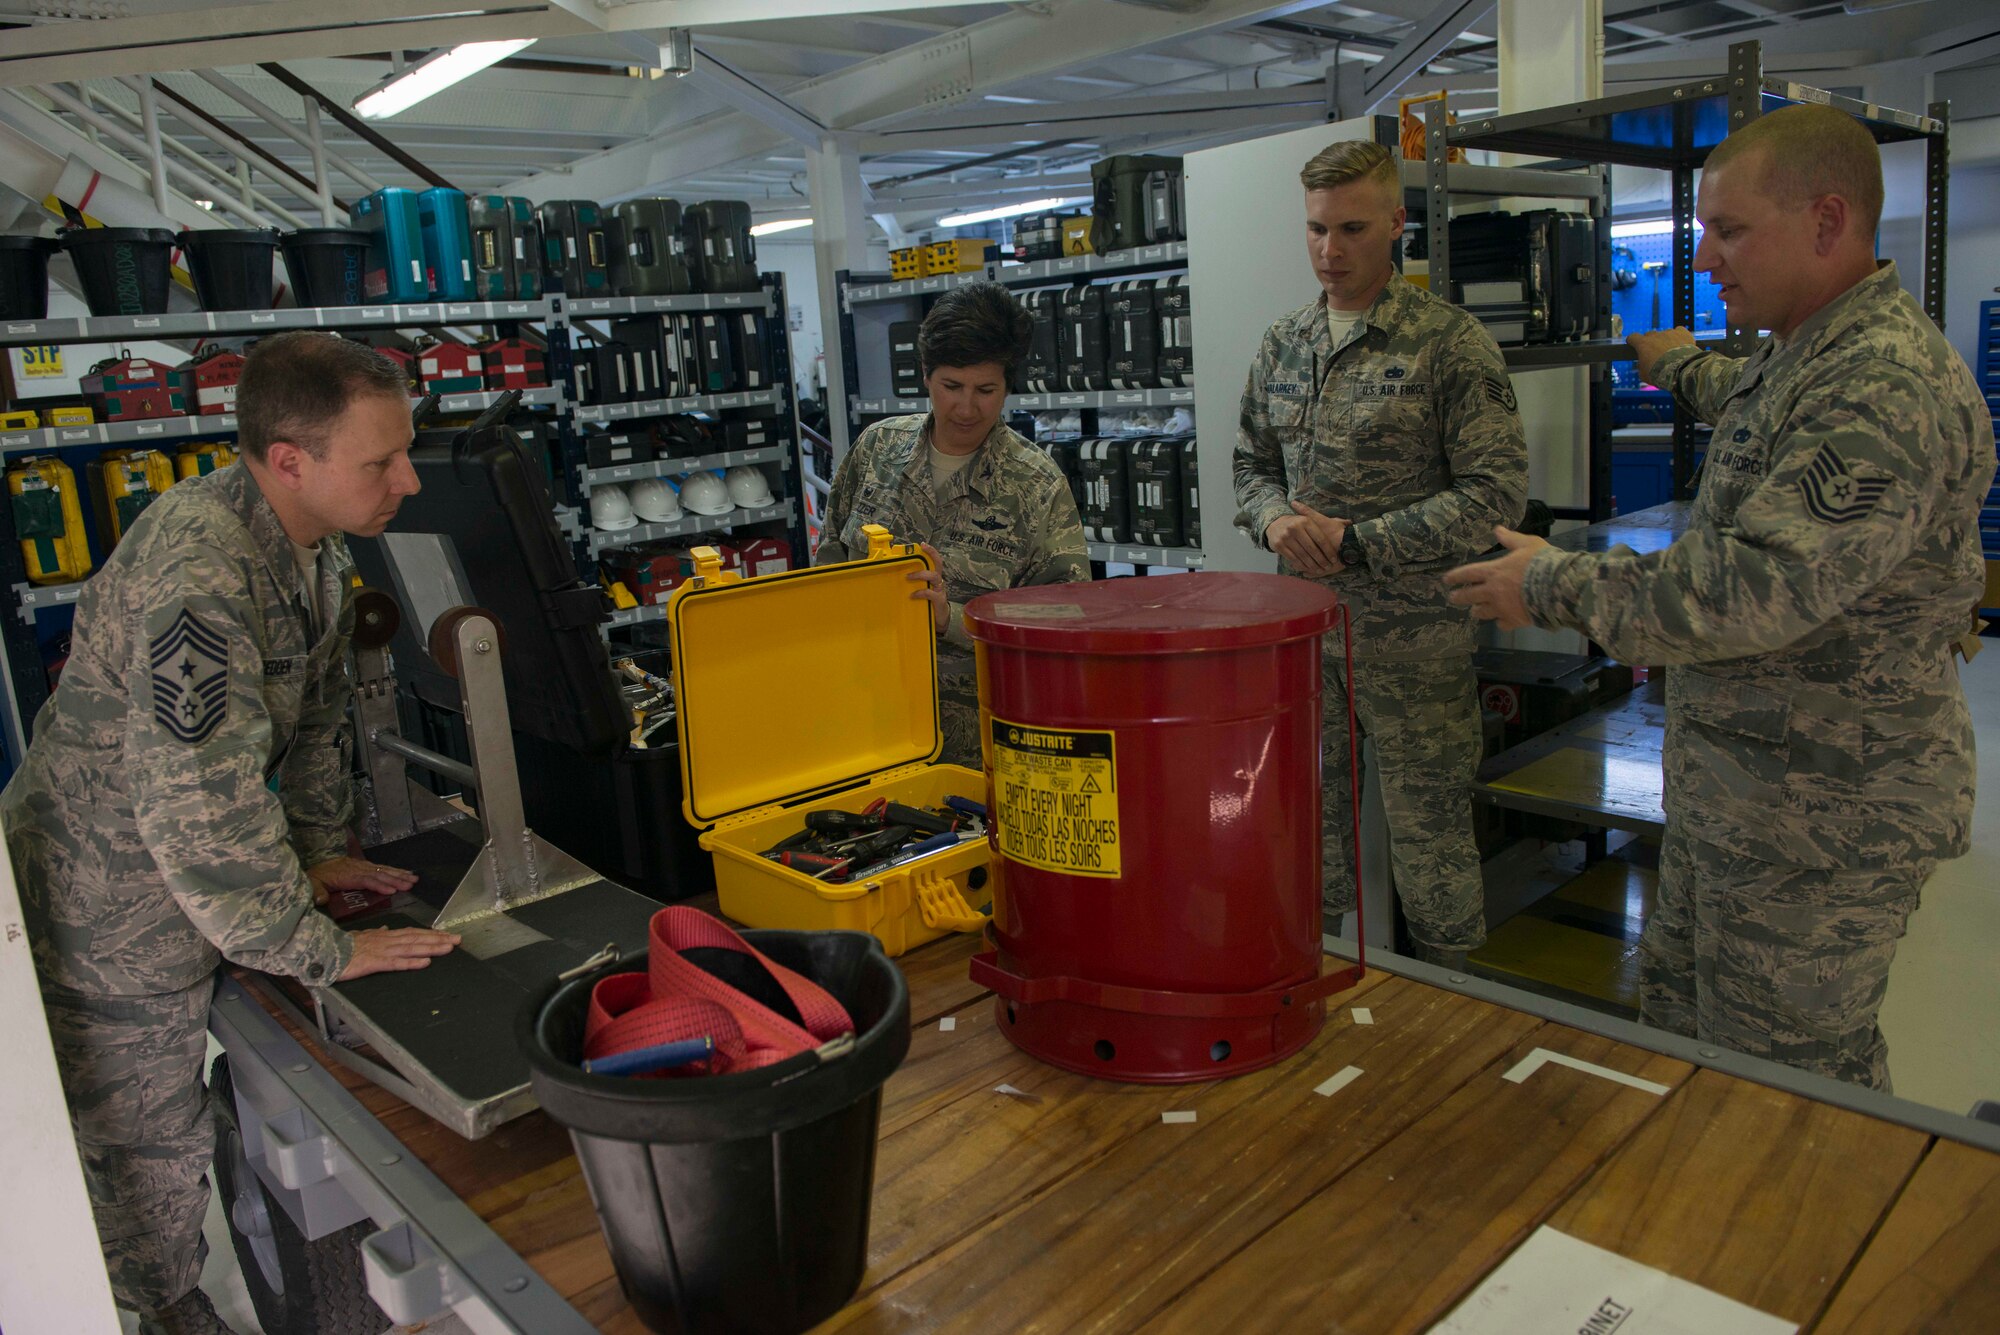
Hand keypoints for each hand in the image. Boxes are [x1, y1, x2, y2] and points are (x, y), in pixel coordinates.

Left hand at [308, 857, 417, 907]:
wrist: (312, 869)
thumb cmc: (313, 879)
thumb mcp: (311, 884)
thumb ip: (316, 892)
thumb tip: (321, 899)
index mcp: (345, 875)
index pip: (364, 880)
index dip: (378, 885)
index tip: (392, 891)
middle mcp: (356, 868)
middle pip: (378, 873)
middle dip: (395, 879)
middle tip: (411, 884)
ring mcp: (361, 866)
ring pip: (382, 870)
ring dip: (399, 874)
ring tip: (414, 878)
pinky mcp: (364, 866)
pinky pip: (381, 868)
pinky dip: (394, 870)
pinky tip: (404, 872)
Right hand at [337, 926, 459, 980]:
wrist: (324, 951)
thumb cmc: (342, 946)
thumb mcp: (361, 936)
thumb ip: (376, 934)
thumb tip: (386, 930)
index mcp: (385, 935)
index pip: (413, 933)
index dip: (431, 933)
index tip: (446, 935)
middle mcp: (387, 940)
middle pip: (417, 938)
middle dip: (439, 939)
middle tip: (457, 940)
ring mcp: (382, 951)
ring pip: (412, 948)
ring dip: (431, 948)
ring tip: (449, 948)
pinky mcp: (374, 962)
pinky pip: (396, 963)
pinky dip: (412, 963)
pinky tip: (425, 963)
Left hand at [908, 542, 947, 635]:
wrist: (939, 621)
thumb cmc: (929, 604)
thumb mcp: (922, 591)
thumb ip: (915, 584)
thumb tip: (898, 577)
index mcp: (934, 578)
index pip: (936, 561)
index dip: (931, 552)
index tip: (923, 544)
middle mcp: (939, 582)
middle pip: (938, 565)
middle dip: (931, 555)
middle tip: (916, 555)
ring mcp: (940, 590)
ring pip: (934, 577)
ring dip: (921, 574)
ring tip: (908, 577)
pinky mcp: (939, 600)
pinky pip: (930, 593)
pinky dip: (921, 592)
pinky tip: (912, 595)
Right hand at [1267, 502, 1347, 577]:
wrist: (1275, 523)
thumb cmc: (1299, 522)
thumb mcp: (1312, 518)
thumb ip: (1330, 520)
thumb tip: (1349, 522)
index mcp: (1306, 521)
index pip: (1321, 539)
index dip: (1328, 550)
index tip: (1334, 559)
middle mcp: (1295, 528)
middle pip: (1312, 549)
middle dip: (1321, 560)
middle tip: (1328, 567)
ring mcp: (1286, 537)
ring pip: (1303, 555)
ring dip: (1313, 565)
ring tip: (1320, 569)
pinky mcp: (1279, 545)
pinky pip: (1293, 558)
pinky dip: (1302, 565)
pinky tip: (1308, 569)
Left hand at [1442, 527, 1548, 630]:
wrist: (1557, 587)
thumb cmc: (1542, 562)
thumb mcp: (1527, 544)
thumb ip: (1511, 539)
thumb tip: (1497, 529)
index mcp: (1494, 571)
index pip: (1468, 573)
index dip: (1456, 577)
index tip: (1446, 580)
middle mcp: (1493, 591)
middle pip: (1469, 596)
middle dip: (1459, 597)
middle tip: (1452, 598)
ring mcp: (1501, 608)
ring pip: (1482, 613)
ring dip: (1477, 611)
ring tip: (1474, 611)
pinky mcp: (1513, 621)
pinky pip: (1502, 624)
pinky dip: (1501, 622)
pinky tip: (1502, 621)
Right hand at [1626, 327, 1695, 387]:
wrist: (1681, 370)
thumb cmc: (1660, 374)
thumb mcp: (1644, 374)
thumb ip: (1641, 365)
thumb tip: (1643, 363)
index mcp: (1643, 344)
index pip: (1633, 337)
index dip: (1633, 341)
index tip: (1635, 346)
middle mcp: (1655, 335)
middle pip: (1650, 335)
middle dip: (1651, 342)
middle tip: (1656, 353)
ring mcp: (1670, 332)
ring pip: (1665, 334)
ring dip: (1666, 341)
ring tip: (1672, 352)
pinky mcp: (1683, 333)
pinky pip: (1679, 331)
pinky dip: (1679, 336)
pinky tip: (1682, 344)